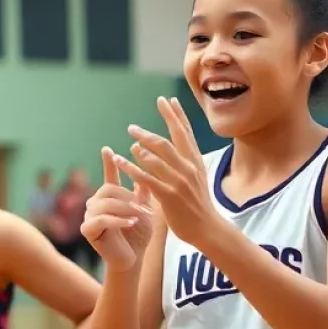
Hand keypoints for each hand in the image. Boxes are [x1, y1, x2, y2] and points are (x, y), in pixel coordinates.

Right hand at [81, 148, 153, 270]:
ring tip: (140, 215)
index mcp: (109, 197)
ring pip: (105, 203)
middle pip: (108, 189)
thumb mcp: (145, 209)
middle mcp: (96, 203)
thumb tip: (146, 167)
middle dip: (128, 197)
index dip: (108, 163)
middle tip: (145, 207)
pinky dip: (118, 220)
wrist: (134, 258)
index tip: (107, 149)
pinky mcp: (87, 230)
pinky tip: (131, 222)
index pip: (109, 177)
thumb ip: (143, 191)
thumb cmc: (139, 235)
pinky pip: (101, 219)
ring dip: (125, 208)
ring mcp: (89, 215)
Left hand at [115, 97, 221, 249]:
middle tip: (132, 127)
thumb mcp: (197, 178)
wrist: (207, 228)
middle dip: (148, 131)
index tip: (166, 100)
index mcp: (195, 161)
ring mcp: (179, 181)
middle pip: (167, 141)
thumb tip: (176, 147)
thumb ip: (186, 162)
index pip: (185, 133)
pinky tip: (120, 161)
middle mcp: (188, 168)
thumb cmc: (199, 204)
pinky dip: (131, 167)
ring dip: (139, 146)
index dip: (176, 115)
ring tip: (129, 141)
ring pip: (155, 157)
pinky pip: (146, 178)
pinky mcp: (169, 195)